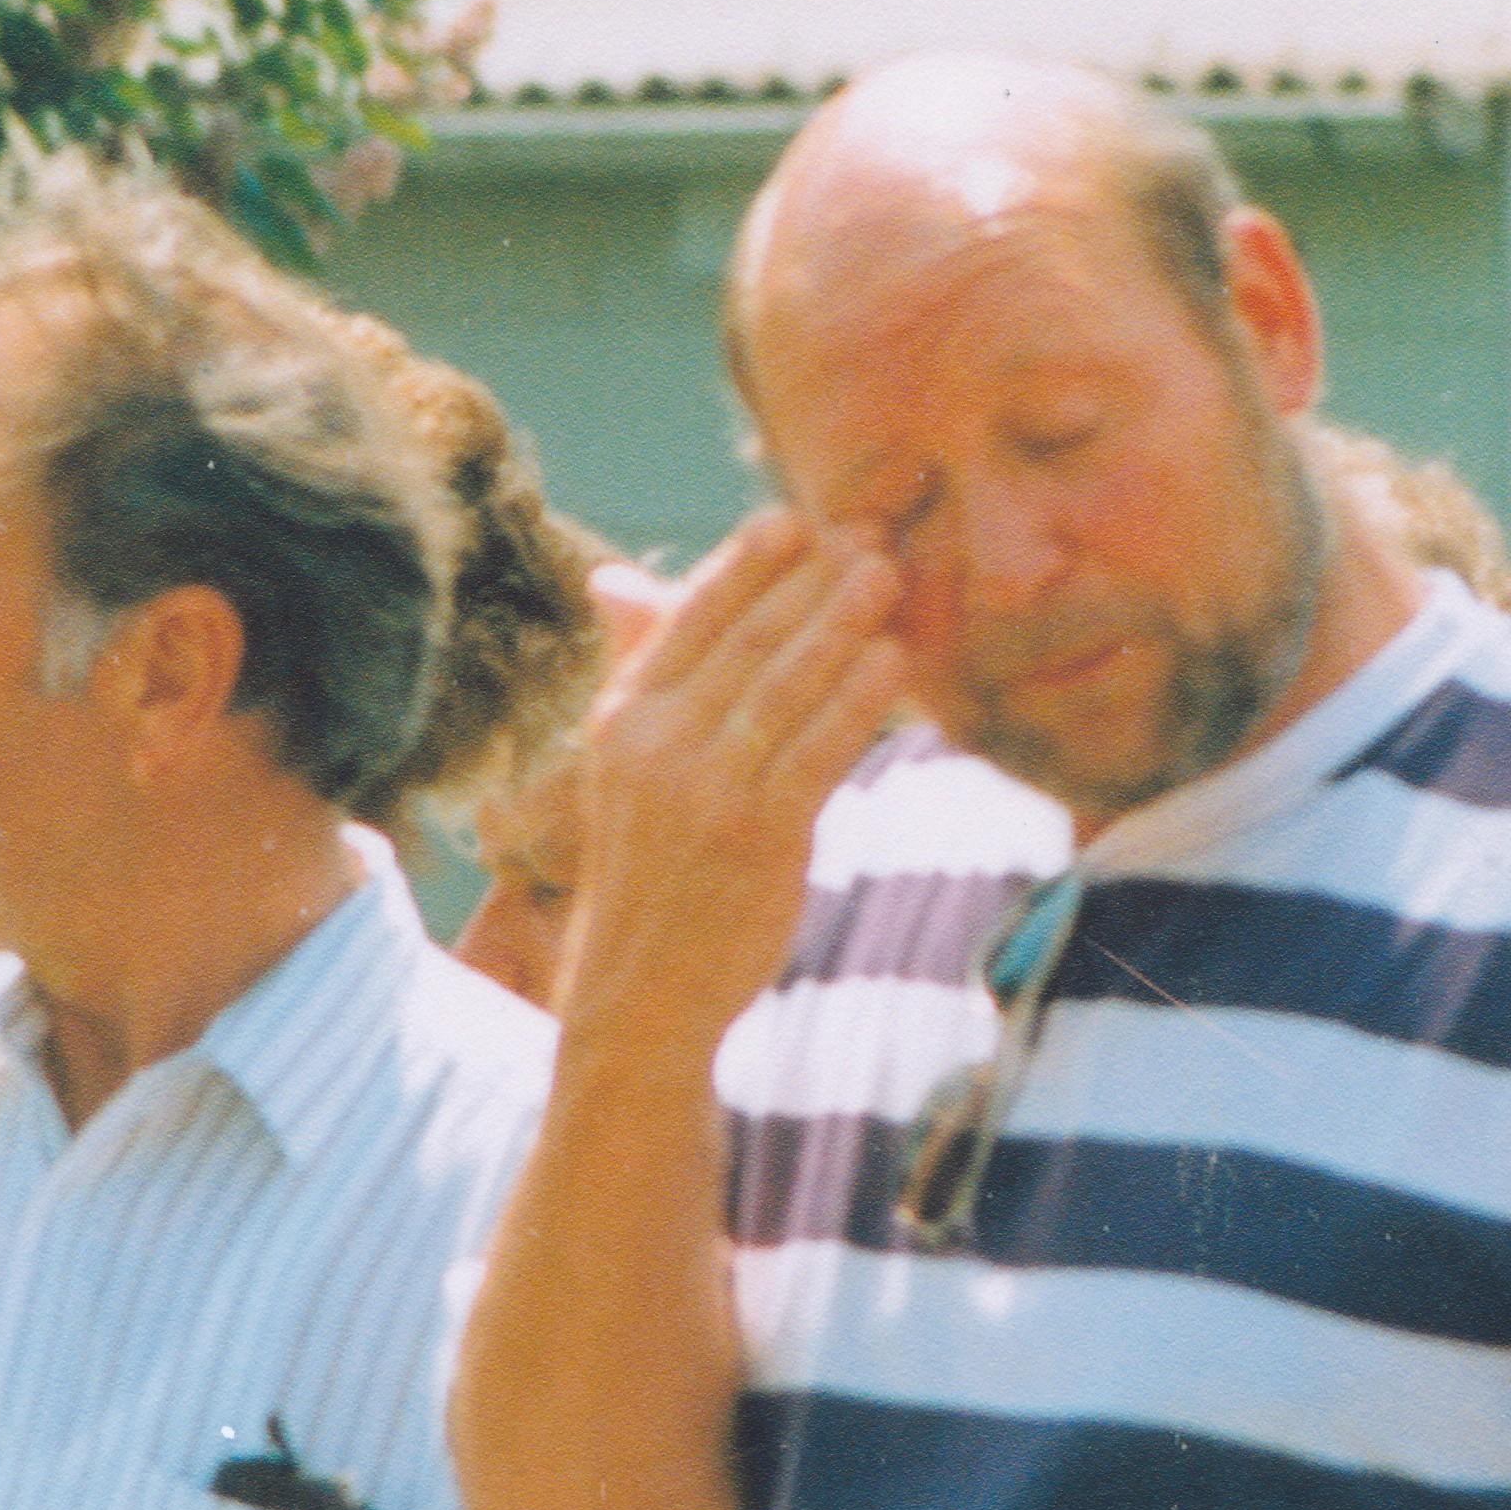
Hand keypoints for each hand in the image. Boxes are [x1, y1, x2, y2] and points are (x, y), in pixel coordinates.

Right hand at [559, 507, 903, 1042]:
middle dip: (810, 580)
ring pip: (784, 686)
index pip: (687, 620)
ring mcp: (706, 791)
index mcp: (620, 719)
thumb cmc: (649, 868)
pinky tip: (892, 661)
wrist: (643, 990)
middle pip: (745, 641)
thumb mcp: (622, 767)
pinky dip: (858, 699)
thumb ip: (639, 670)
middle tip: (866, 531)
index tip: (792, 519)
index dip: (743, 565)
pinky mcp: (759, 837)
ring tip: (886, 574)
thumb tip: (618, 577)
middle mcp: (655, 747)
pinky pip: (818, 750)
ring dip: (841, 622)